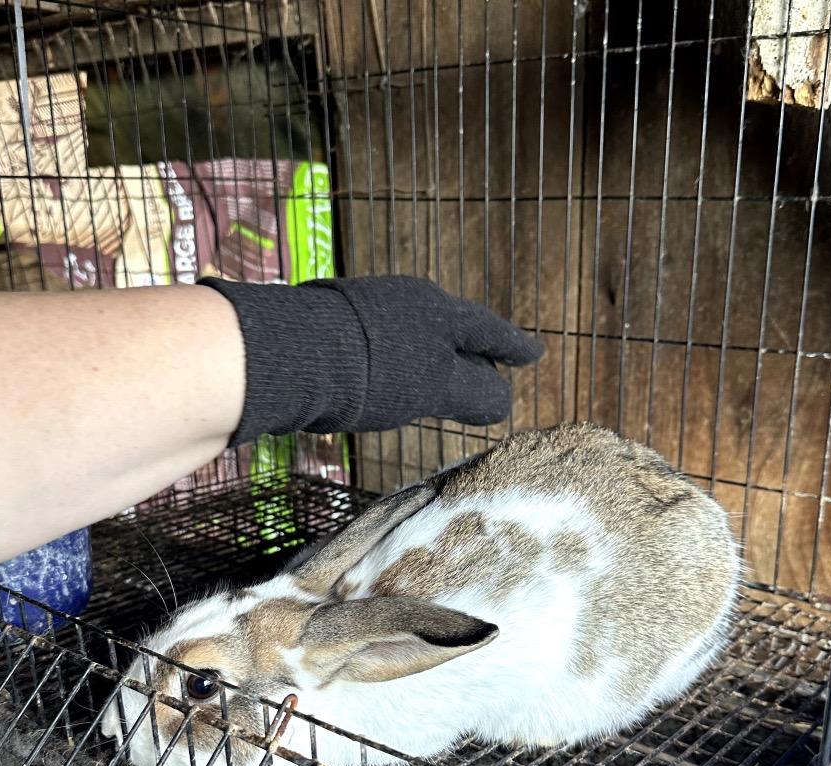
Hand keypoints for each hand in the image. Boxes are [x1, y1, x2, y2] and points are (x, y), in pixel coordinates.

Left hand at [200, 275, 543, 443]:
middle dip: (473, 348)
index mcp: (440, 310)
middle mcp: (408, 299)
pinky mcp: (338, 323)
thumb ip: (474, 393)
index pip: (489, 330)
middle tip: (491, 364)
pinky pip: (385, 341)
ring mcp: (370, 308)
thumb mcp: (437, 388)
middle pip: (452, 326)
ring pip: (416, 332)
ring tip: (441, 376)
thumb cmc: (377, 372)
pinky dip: (401, 360)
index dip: (513, 346)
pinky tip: (390, 377)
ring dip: (434, 354)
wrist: (295, 355)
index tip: (535, 354)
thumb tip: (504, 401)